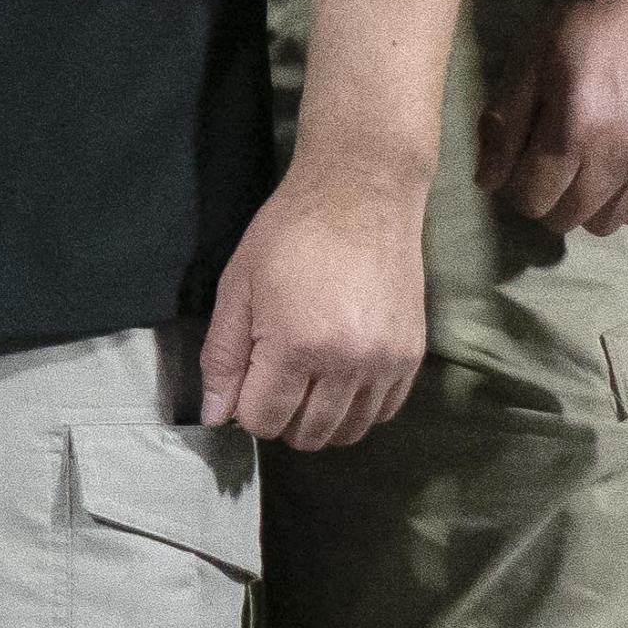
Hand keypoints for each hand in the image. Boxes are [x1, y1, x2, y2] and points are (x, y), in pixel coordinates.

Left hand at [201, 151, 430, 450]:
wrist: (362, 193)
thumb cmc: (290, 234)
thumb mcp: (238, 288)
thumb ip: (223, 357)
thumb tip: (215, 417)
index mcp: (296, 346)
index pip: (264, 420)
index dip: (246, 408)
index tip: (247, 380)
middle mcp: (347, 363)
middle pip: (308, 434)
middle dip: (281, 419)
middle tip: (276, 382)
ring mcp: (386, 362)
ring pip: (349, 431)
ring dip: (321, 420)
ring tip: (308, 384)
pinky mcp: (412, 355)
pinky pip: (384, 411)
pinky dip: (359, 408)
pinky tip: (342, 380)